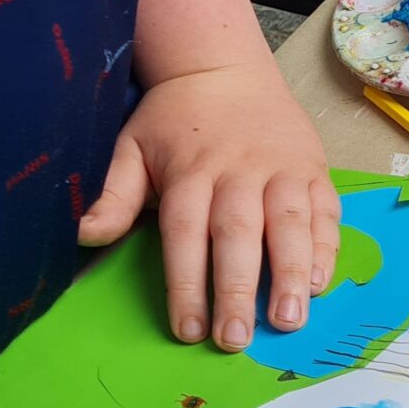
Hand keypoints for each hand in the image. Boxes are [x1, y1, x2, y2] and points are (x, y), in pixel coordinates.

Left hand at [79, 62, 341, 353]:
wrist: (225, 68)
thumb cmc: (175, 120)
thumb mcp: (132, 147)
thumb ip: (114, 194)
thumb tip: (83, 235)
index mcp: (190, 171)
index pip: (186, 234)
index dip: (187, 284)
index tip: (187, 330)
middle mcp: (238, 171)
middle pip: (238, 235)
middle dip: (238, 290)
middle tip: (235, 339)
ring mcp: (282, 170)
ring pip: (289, 224)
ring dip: (290, 274)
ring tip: (288, 320)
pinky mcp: (314, 169)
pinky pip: (325, 212)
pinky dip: (325, 247)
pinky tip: (318, 283)